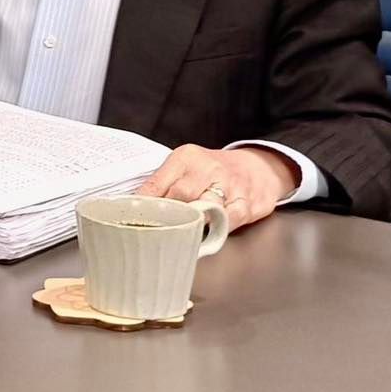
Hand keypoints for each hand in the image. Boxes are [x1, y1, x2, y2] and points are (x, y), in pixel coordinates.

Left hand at [136, 144, 297, 231]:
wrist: (257, 167)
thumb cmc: (213, 171)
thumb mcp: (186, 167)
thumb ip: (163, 184)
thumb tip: (134, 204)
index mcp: (186, 158)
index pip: (157, 183)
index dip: (144, 204)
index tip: (133, 218)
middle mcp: (209, 169)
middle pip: (180, 195)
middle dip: (167, 215)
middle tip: (156, 230)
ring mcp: (230, 187)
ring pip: (205, 208)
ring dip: (191, 223)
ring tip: (179, 233)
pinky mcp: (248, 204)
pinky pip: (228, 221)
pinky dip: (216, 229)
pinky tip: (206, 233)